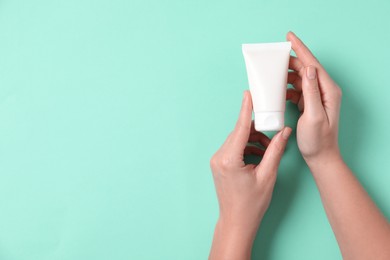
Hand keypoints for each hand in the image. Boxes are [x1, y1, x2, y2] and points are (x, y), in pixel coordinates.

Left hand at [209, 90, 290, 259]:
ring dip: (254, 141)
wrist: (237, 221)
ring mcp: (217, 160)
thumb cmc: (251, 203)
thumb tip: (284, 132)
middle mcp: (219, 157)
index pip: (240, 128)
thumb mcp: (268, 176)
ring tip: (269, 150)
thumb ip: (275, 151)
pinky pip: (234, 148)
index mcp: (229, 159)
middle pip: (239, 133)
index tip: (248, 94)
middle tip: (273, 132)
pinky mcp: (219, 164)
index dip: (246, 110)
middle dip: (257, 131)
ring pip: (237, 140)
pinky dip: (247, 148)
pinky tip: (260, 155)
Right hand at [286, 32, 342, 163]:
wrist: (320, 156)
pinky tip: (277, 90)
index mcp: (328, 91)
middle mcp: (324, 91)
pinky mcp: (310, 102)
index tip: (289, 37)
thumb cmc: (318, 140)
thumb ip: (311, 92)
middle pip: (306, 68)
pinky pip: (296, 89)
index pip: (313, 64)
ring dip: (286, 75)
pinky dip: (286, 88)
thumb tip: (307, 69)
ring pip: (300, 78)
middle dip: (290, 60)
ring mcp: (317, 96)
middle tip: (274, 56)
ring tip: (272, 73)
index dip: (300, 49)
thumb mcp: (314, 116)